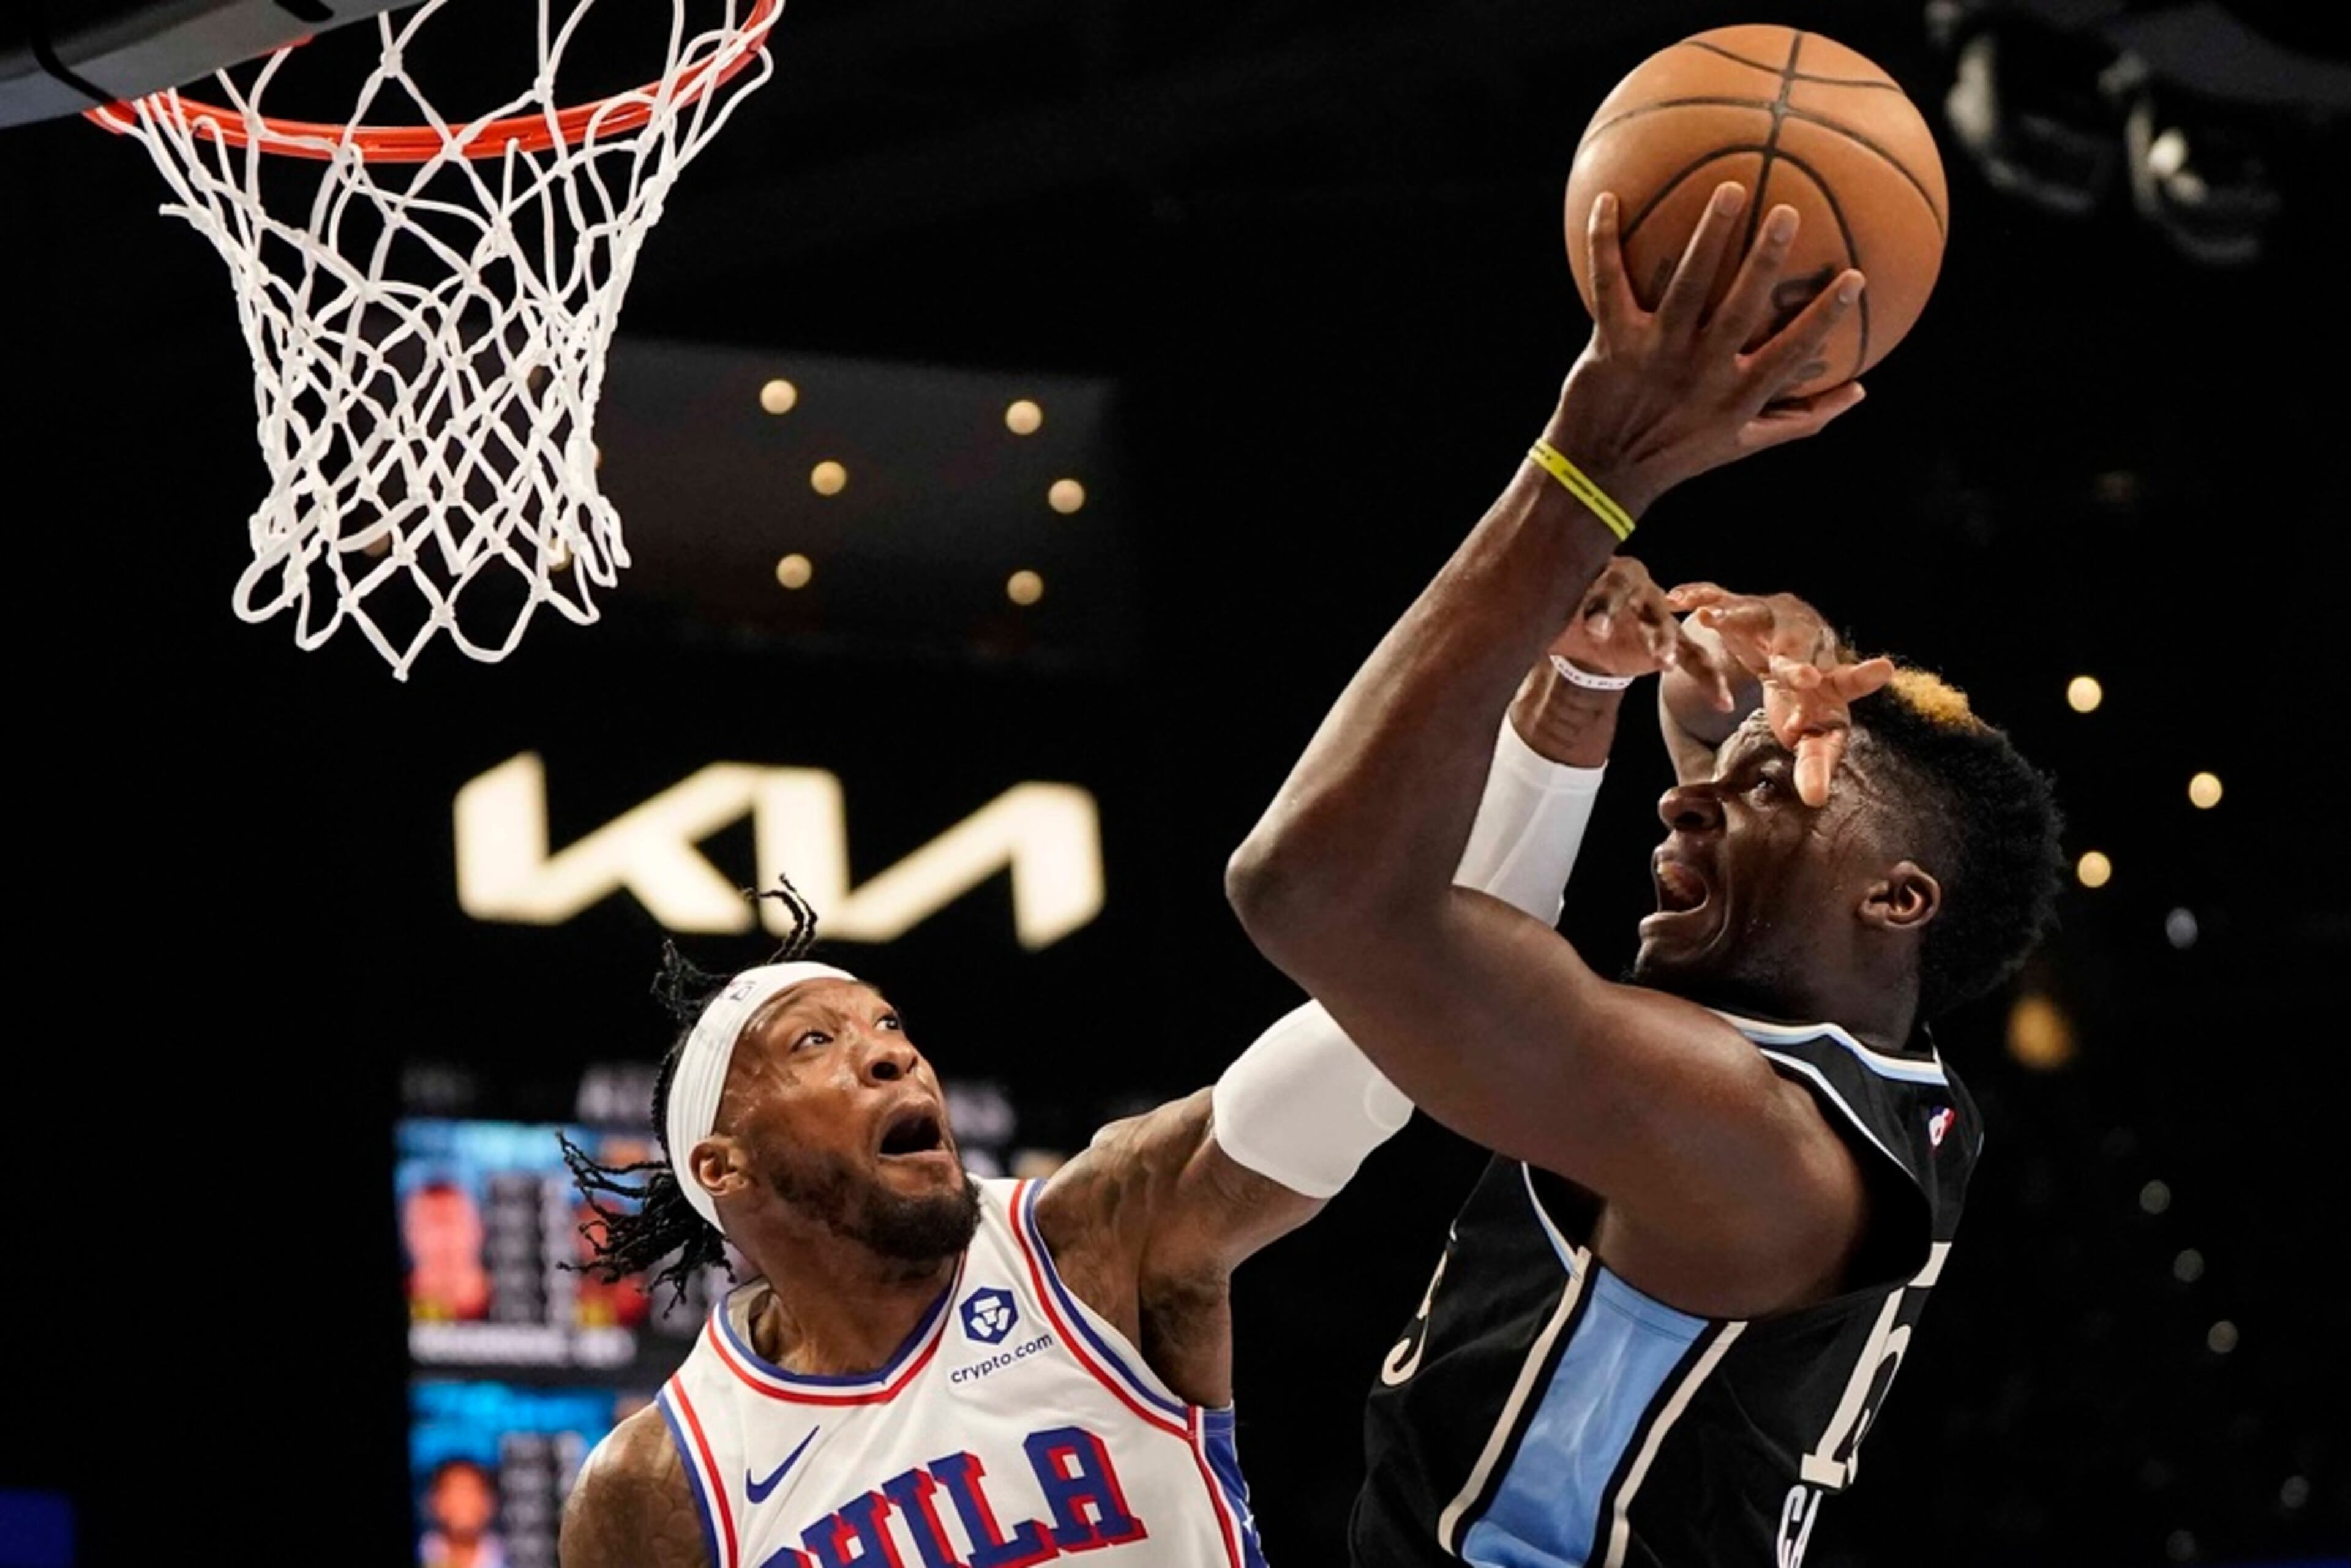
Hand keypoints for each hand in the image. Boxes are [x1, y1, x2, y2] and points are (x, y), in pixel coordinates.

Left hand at [1544, 182, 1866, 518]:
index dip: (1825, 317)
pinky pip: (1607, 283)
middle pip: (1740, 309)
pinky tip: (1609, 198)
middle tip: (1788, 212)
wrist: (1599, 474)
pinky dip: (1604, 242)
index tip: (1856, 277)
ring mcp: (1655, 353)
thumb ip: (1802, 418)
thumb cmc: (1678, 454)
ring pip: (1685, 287)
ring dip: (1707, 238)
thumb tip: (1861, 390)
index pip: (1791, 352)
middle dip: (1765, 261)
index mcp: (1737, 394)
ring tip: (1729, 190)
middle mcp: (1700, 370)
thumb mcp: (1743, 443)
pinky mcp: (1611, 341)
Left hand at [1547, 557, 1736, 704]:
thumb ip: (1539, 613)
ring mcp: (1659, 615)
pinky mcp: (1672, 642)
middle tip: (1652, 653)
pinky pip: (1696, 659)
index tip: (1593, 632)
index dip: (1603, 609)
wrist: (1587, 627)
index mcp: (1608, 575)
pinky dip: (1710, 680)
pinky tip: (1723, 702)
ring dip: (1671, 648)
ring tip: (1667, 668)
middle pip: (1649, 604)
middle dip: (1648, 627)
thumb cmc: (1565, 611)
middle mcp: (1640, 589)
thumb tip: (1502, 618)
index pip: (1608, 587)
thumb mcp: (1550, 613)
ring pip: (1671, 630)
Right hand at [1663, 583, 1895, 806]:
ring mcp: (1772, 618)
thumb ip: (1814, 763)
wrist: (1782, 647)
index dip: (1862, 676)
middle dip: (1797, 666)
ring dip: (1734, 617)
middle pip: (1800, 650)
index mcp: (1829, 674)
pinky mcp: (1741, 605)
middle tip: (1804, 680)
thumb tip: (1814, 799)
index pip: (1849, 679)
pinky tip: (1677, 600)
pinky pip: (1718, 598)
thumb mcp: (1808, 729)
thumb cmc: (1801, 697)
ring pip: (1757, 614)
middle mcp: (1805, 639)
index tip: (1883, 669)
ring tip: (1710, 620)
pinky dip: (1700, 598)